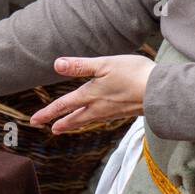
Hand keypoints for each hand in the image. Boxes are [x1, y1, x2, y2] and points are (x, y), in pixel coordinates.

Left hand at [29, 54, 153, 134]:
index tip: (34, 121)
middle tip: (50, 129)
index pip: (64, 105)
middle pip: (75, 118)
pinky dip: (92, 120)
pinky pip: (102, 119)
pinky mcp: (124, 112)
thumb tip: (56, 64)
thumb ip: (80, 66)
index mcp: (91, 95)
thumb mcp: (104, 64)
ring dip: (75, 124)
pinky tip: (96, 117)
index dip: (48, 112)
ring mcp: (112, 111)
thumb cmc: (133, 74)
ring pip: (88, 120)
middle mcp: (99, 107)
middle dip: (61, 123)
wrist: (160, 92)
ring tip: (65, 127)